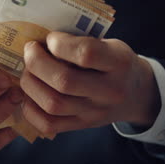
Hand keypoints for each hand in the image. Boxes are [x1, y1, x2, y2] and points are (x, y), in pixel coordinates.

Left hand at [20, 31, 160, 136]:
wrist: (136, 94)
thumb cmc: (114, 63)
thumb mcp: (110, 45)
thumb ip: (81, 42)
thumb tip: (39, 41)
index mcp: (119, 63)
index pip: (86, 54)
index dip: (60, 44)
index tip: (50, 38)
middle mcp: (109, 91)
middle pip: (64, 82)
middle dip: (36, 63)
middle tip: (30, 51)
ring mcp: (95, 113)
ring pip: (53, 104)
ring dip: (30, 84)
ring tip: (28, 71)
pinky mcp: (82, 126)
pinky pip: (48, 124)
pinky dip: (30, 109)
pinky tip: (29, 93)